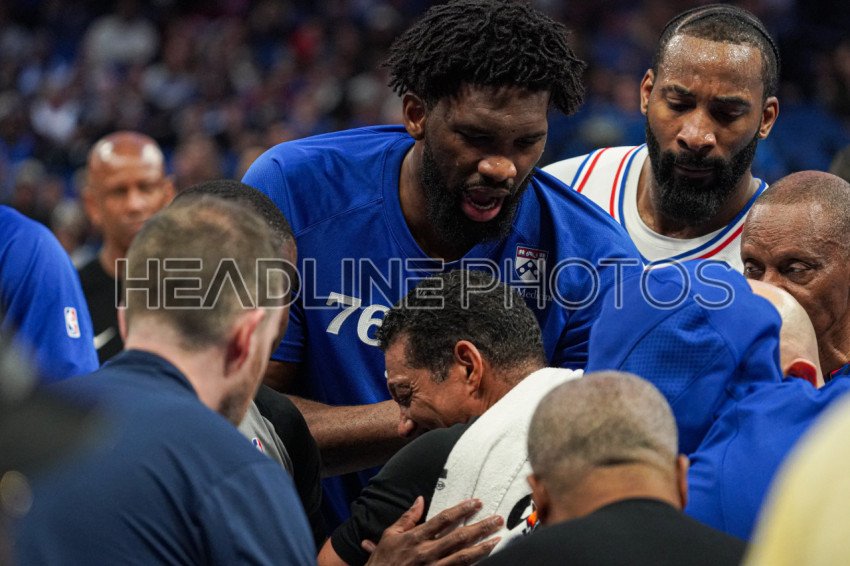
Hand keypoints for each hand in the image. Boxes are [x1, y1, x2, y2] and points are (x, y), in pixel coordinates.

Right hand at [363, 496, 502, 565]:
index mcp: (416, 537)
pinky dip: (472, 564)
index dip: (462, 510)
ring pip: (463, 557)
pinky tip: (484, 558)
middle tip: (497, 519)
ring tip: (497, 539)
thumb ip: (407, 517)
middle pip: (459, 537)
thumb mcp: (390, 535)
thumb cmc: (383, 561)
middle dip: (480, 527)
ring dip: (482, 547)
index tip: (477, 503)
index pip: (444, 519)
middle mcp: (427, 552)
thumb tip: (420, 500)